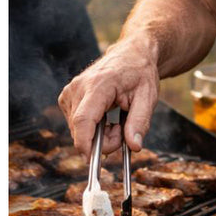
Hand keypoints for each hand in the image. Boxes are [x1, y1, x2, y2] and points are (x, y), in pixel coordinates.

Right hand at [58, 36, 160, 156]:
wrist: (131, 54)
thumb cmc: (140, 73)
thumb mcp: (148, 97)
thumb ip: (140, 122)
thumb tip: (134, 146)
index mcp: (99, 84)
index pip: (84, 119)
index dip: (85, 143)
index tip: (92, 161)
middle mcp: (78, 87)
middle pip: (81, 129)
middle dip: (103, 140)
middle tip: (124, 131)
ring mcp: (70, 92)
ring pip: (78, 130)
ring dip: (98, 134)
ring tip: (116, 120)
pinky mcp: (67, 98)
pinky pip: (76, 124)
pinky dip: (91, 128)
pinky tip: (105, 117)